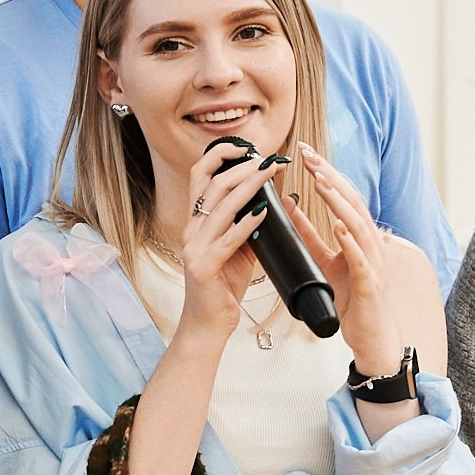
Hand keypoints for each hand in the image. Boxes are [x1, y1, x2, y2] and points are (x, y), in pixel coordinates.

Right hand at [172, 139, 277, 339]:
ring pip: (221, 206)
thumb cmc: (223, 289)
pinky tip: (265, 211)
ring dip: (248, 185)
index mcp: (197, 223)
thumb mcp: (241, 252)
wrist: (207, 326)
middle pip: (213, 185)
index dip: (220, 155)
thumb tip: (283, 201)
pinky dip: (247, 223)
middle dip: (243, 167)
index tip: (249, 147)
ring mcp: (195, 248)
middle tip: (271, 158)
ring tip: (270, 172)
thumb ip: (255, 226)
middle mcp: (192, 231)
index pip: (200, 176)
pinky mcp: (203, 268)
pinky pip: (228, 240)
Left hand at [289, 148, 403, 373]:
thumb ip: (312, 238)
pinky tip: (339, 227)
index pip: (344, 198)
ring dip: (339, 201)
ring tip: (320, 181)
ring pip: (358, 225)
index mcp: (360, 238)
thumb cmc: (353, 302)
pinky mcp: (370, 285)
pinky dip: (351, 241)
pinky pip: (361, 260)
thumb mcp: (326, 263)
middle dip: (330, 176)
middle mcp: (371, 245)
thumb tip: (293, 209)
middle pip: (353, 202)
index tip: (305, 154)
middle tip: (308, 155)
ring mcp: (374, 264)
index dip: (327, 174)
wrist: (372, 340)